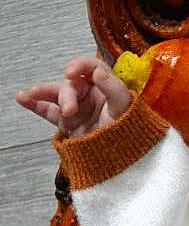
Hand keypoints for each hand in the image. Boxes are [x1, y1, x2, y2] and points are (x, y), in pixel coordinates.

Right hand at [15, 55, 131, 135]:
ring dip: (42, 92)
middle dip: (67, 95)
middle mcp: (89, 94)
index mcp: (105, 85)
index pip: (90, 67)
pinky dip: (34, 104)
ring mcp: (76, 107)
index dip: (79, 66)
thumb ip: (112, 87)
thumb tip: (98, 71)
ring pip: (56, 94)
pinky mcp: (66, 122)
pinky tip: (23, 98)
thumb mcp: (124, 107)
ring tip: (31, 94)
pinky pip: (48, 110)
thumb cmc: (129, 132)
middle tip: (69, 110)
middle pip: (71, 84)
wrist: (122, 159)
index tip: (70, 72)